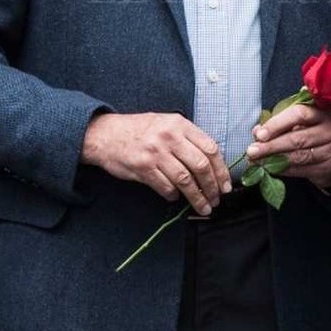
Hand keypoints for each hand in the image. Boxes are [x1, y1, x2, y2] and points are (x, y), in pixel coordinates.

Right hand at [82, 112, 229, 215]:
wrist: (105, 134)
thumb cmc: (138, 130)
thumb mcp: (166, 123)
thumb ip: (187, 138)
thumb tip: (211, 162)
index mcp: (179, 124)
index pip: (210, 148)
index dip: (221, 170)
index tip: (225, 184)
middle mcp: (169, 137)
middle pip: (200, 165)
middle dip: (212, 187)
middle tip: (217, 199)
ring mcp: (155, 153)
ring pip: (185, 180)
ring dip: (197, 197)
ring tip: (203, 207)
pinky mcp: (143, 168)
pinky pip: (165, 187)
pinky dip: (173, 195)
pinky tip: (176, 197)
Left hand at [246, 104, 330, 188]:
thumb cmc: (311, 131)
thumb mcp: (297, 121)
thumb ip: (279, 123)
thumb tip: (257, 131)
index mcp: (322, 110)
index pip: (299, 114)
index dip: (277, 124)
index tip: (260, 134)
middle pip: (297, 138)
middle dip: (271, 146)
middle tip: (252, 151)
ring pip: (299, 156)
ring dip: (274, 160)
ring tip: (257, 161)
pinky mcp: (329, 167)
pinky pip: (301, 170)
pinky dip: (283, 170)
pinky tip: (271, 169)